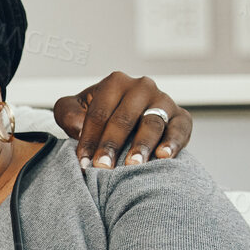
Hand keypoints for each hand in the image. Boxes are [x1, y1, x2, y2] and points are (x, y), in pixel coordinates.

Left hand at [53, 73, 190, 168]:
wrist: (128, 121)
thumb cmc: (97, 116)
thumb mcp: (74, 110)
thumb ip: (68, 114)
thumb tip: (78, 130)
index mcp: (115, 82)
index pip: (100, 113)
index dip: (89, 138)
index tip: (83, 161)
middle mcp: (142, 87)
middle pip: (124, 118)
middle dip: (112, 145)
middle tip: (103, 167)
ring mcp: (164, 101)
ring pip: (152, 124)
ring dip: (141, 146)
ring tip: (132, 165)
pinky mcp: (182, 117)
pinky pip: (180, 129)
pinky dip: (173, 142)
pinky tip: (163, 156)